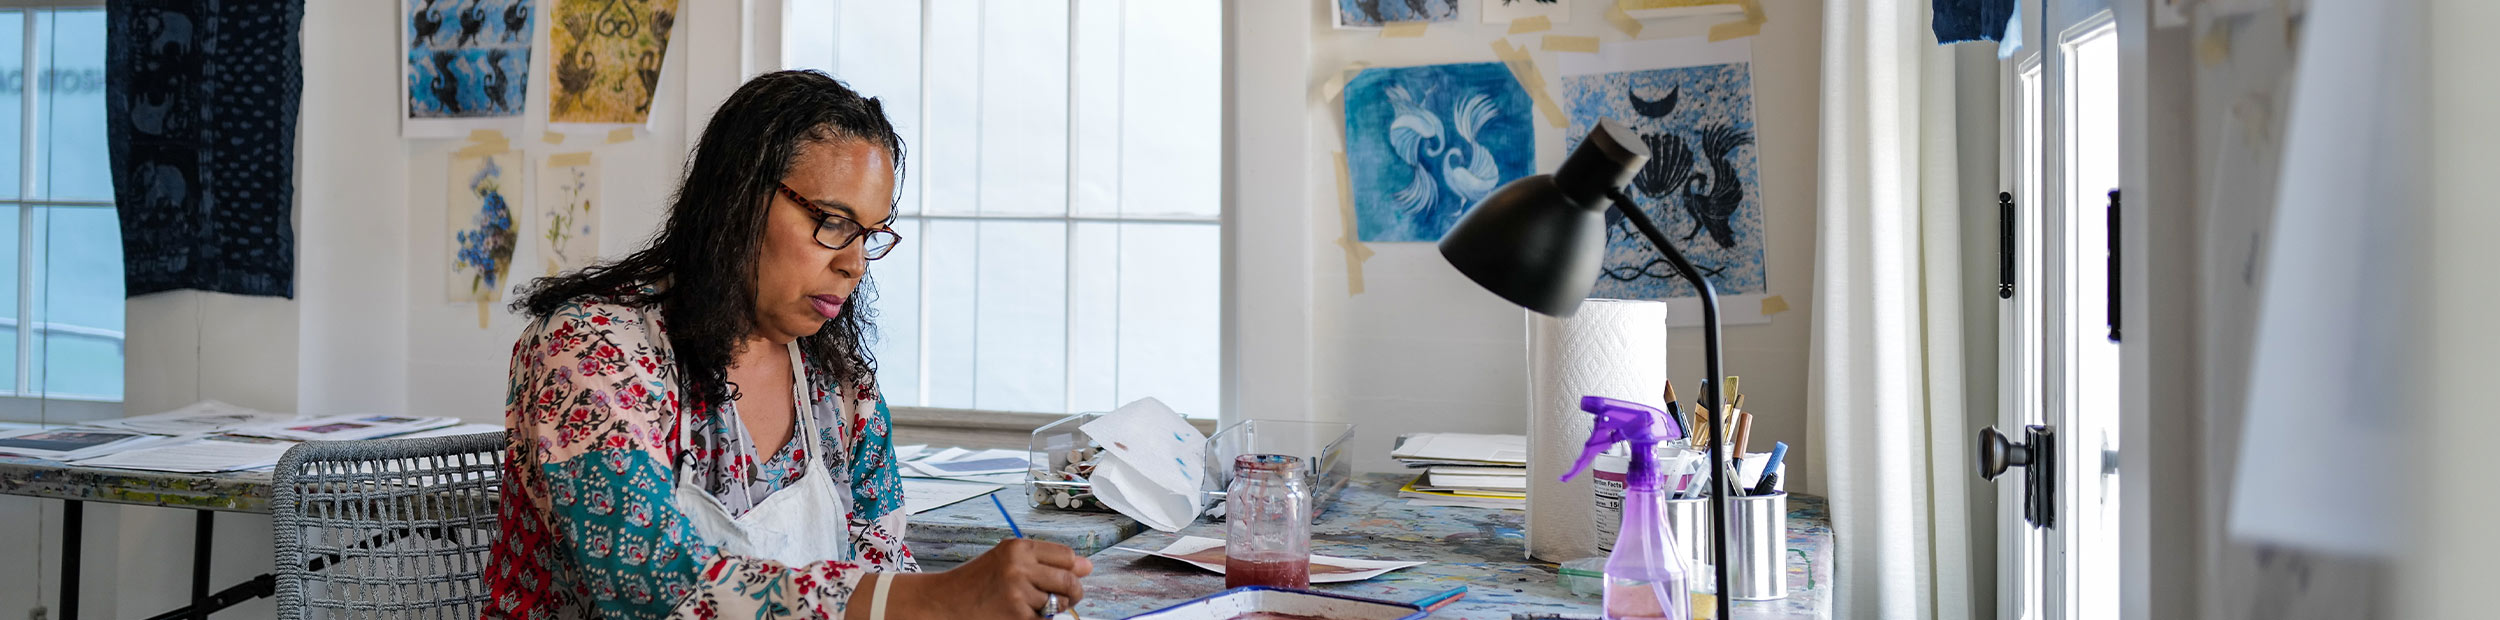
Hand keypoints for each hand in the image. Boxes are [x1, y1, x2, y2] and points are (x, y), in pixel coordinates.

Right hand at [886, 538, 1092, 619]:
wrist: (945, 602)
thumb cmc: (978, 581)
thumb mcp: (1008, 560)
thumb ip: (1046, 561)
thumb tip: (1087, 566)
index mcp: (1018, 547)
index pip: (1066, 555)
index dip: (1073, 568)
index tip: (1072, 576)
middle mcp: (1018, 566)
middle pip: (1068, 579)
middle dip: (1073, 592)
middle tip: (1065, 597)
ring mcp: (1017, 591)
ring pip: (1057, 602)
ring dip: (1051, 608)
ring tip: (1029, 604)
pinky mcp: (1016, 615)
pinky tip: (1021, 614)